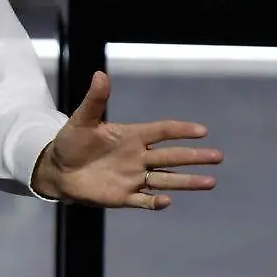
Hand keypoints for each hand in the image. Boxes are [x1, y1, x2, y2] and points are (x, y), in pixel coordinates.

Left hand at [32, 71, 222, 209]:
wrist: (58, 169)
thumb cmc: (72, 141)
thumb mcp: (82, 119)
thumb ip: (94, 100)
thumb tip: (99, 74)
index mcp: (131, 136)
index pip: (161, 131)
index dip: (180, 130)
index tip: (201, 130)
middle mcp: (138, 157)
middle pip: (171, 156)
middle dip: (194, 156)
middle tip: (218, 156)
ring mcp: (133, 178)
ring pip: (165, 180)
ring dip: (187, 181)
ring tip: (210, 181)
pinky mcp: (123, 197)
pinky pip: (143, 201)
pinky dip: (155, 202)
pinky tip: (167, 201)